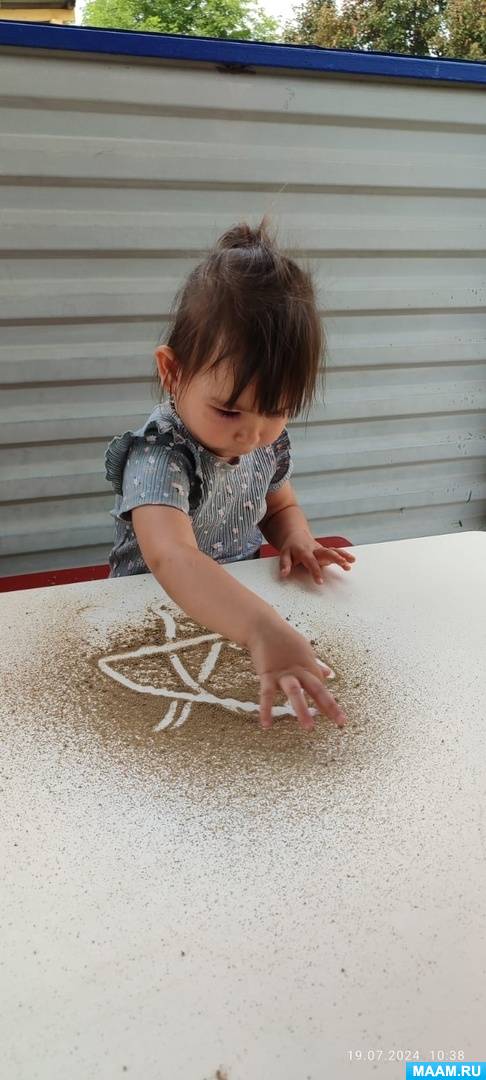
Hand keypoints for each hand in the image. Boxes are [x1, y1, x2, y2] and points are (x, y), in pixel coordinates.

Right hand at [247, 613, 345, 731]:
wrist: (264, 626)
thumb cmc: (285, 639)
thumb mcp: (305, 650)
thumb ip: (316, 665)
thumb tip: (329, 673)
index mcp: (309, 666)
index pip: (322, 689)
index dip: (331, 705)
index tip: (339, 720)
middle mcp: (299, 670)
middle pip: (317, 689)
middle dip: (330, 706)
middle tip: (340, 723)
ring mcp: (284, 673)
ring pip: (295, 692)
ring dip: (302, 710)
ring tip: (309, 728)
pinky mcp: (268, 674)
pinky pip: (267, 694)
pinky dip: (266, 710)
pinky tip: (266, 725)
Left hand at [279, 530, 355, 584]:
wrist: (296, 535)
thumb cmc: (290, 547)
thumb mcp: (284, 554)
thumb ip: (285, 564)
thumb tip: (284, 574)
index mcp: (304, 551)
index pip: (311, 562)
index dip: (315, 571)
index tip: (320, 582)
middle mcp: (315, 550)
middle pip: (326, 552)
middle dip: (336, 558)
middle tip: (344, 564)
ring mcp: (322, 550)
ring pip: (333, 550)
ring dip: (343, 555)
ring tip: (351, 562)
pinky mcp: (326, 552)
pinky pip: (336, 552)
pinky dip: (344, 554)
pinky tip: (352, 560)